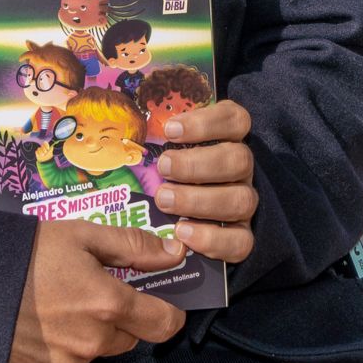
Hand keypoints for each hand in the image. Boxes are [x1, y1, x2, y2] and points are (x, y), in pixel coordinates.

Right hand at [6, 221, 185, 362]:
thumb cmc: (24, 254)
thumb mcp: (80, 234)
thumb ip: (133, 246)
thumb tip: (175, 252)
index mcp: (107, 305)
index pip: (164, 324)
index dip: (168, 313)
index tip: (162, 302)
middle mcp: (92, 343)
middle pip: (128, 338)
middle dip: (119, 318)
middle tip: (90, 292)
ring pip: (96, 353)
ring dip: (88, 335)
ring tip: (56, 305)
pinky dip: (60, 351)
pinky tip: (39, 326)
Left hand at [156, 98, 256, 264]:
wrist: (172, 233)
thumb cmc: (161, 180)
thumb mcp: (158, 155)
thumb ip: (152, 142)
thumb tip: (119, 131)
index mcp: (227, 142)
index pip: (236, 120)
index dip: (208, 122)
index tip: (170, 130)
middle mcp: (239, 172)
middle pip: (240, 159)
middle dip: (198, 164)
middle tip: (163, 168)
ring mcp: (243, 205)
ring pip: (242, 199)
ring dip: (200, 200)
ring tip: (164, 200)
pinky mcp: (241, 239)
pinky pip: (241, 241)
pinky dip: (212, 239)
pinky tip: (182, 233)